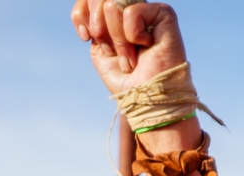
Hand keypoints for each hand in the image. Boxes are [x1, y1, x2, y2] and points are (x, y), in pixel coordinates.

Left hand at [70, 0, 186, 87]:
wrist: (147, 98)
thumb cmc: (126, 80)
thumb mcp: (99, 49)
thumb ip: (93, 21)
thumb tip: (99, 2)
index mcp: (116, 16)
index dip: (80, 14)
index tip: (85, 37)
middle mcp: (132, 9)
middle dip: (100, 31)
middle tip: (113, 52)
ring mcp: (147, 10)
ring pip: (113, 6)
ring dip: (118, 40)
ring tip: (130, 57)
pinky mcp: (163, 13)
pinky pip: (132, 12)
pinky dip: (133, 36)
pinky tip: (146, 46)